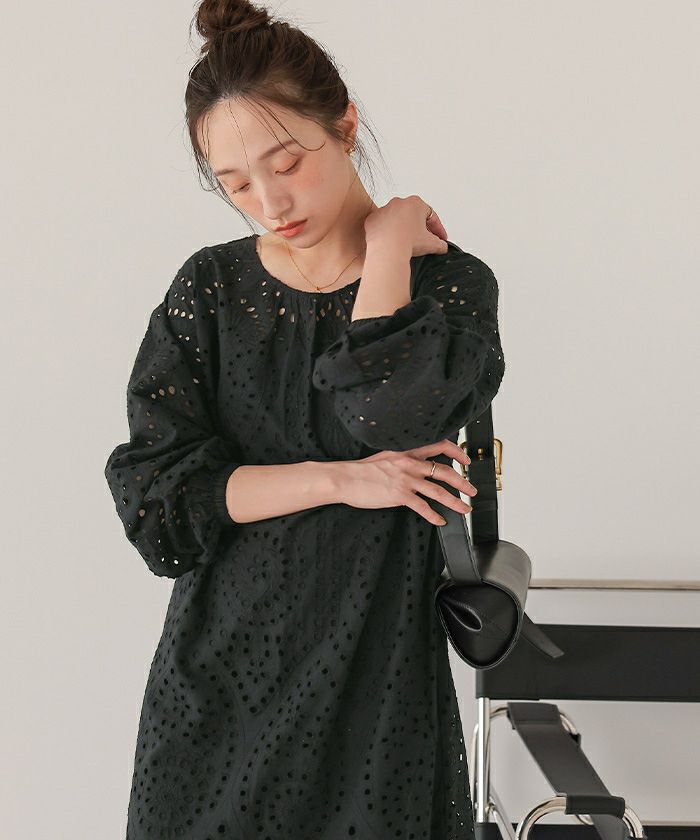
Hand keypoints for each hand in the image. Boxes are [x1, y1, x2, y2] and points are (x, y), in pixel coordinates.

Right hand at [337, 439, 476, 525]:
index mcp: (407, 451)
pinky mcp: (399, 495)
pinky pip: (423, 506)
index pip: (439, 446)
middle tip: (472, 490)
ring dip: (456, 501)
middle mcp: (409, 463)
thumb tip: (416, 466)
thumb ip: (403, 459)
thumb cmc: (361, 470)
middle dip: (463, 482)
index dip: (457, 452)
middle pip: (445, 471)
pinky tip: (440, 520)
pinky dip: (434, 515)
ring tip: (464, 509)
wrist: (345, 478)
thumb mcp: (385, 456)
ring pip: (439, 490)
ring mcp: (405, 479)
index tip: (466, 460)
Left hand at [363, 195, 448, 257]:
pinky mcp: (372, 219)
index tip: (440, 238)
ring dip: (402, 229)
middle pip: (413, 216)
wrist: (386, 250)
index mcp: (416, 203)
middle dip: (419, 228)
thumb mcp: (432, 244)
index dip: (437, 229)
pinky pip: (382, 226)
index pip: (431, 216)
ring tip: (405, 243)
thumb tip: (442, 246)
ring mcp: (384, 210)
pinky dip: (386, 233)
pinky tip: (391, 243)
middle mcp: (399, 202)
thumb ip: (440, 243)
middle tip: (423, 241)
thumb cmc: (407, 242)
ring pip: (396, 220)